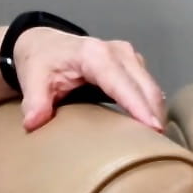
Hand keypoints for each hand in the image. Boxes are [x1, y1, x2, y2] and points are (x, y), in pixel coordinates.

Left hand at [11, 28, 165, 132]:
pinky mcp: (132, 64)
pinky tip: (150, 128)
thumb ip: (35, 102)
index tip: (154, 129)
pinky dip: (151, 106)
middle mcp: (118, 52)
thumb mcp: (32, 80)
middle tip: (160, 148)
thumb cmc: (40, 62)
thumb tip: (34, 123)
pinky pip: (148, 87)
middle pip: (145, 87)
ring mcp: (128, 56)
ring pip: (151, 88)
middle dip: (155, 115)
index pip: (122, 83)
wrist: (42, 44)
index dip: (138, 106)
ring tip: (158, 143)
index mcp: (94, 55)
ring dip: (156, 113)